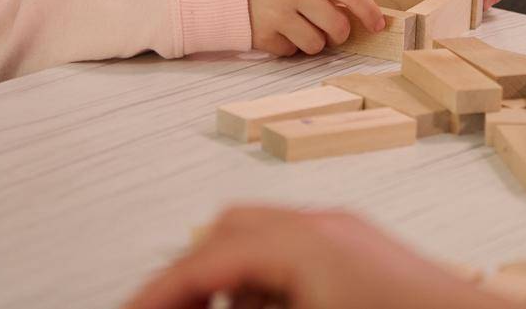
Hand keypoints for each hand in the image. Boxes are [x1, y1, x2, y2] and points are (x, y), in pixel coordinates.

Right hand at [121, 206, 512, 308]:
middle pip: (230, 230)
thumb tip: (196, 301)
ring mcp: (350, 234)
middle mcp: (324, 224)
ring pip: (263, 238)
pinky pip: (298, 252)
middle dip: (192, 276)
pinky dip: (270, 281)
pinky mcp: (367, 253)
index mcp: (304, 241)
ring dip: (232, 278)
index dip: (158, 290)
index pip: (205, 258)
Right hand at [236, 0, 385, 56]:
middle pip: (337, 25)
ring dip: (313, 41)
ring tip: (298, 26)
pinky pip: (290, 51)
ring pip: (316, 45)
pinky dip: (288, 45)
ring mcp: (276, 15)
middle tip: (333, 29)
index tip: (379, 23)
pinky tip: (276, 29)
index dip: (369, 11)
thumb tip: (349, 8)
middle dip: (340, 33)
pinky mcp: (261, 36)